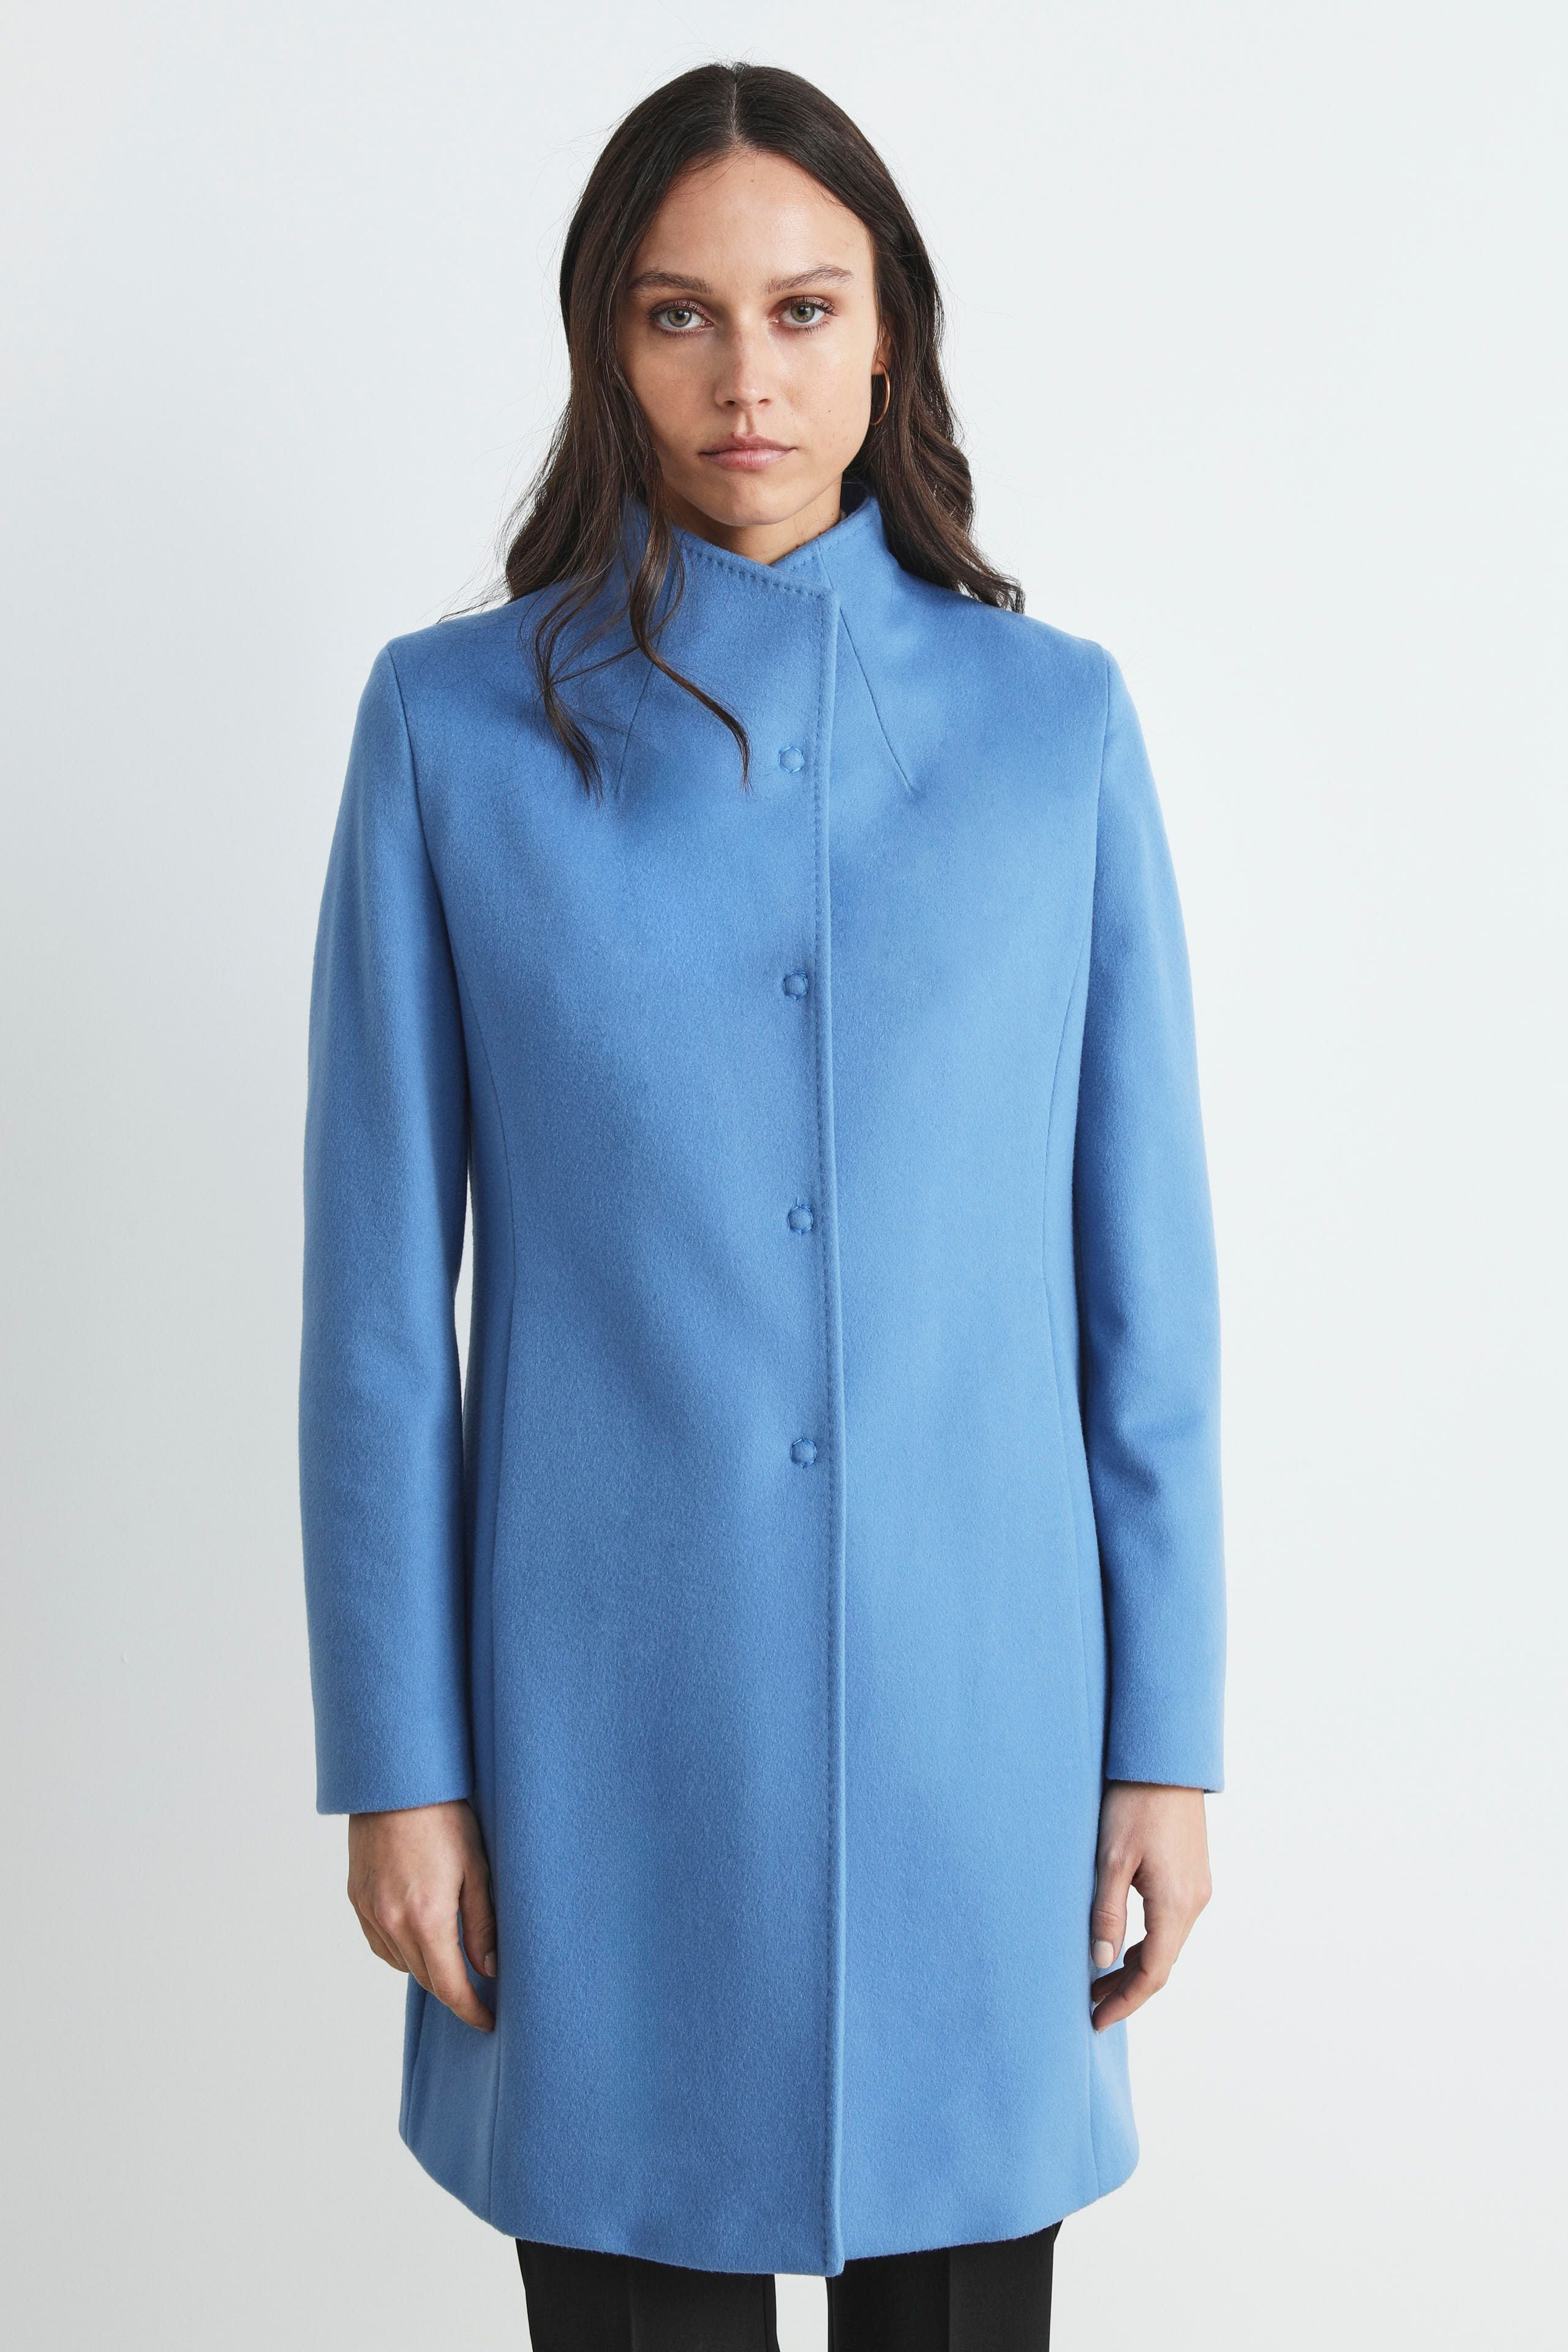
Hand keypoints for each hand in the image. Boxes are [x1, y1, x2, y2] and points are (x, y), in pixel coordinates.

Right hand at [347, 1799, 496, 2032]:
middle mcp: (392, 1922)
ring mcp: (369, 1911)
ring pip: (401, 1963)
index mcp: (426, 1918)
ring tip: (452, 1956)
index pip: (448, 1986)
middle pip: (425, 1978)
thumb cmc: (444, 1817)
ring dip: (427, 1968)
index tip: (487, 2022)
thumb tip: (487, 1968)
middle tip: (478, 1991)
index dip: (470, 2010)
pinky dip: (400, 1949)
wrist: (396, 1781)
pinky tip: (418, 1934)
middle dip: (453, 1990)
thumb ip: (482, 1924)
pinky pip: (380, 1943)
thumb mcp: (477, 1868)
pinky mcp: (356, 1898)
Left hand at [1088, 1781, 1210, 2031]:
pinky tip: (1122, 1942)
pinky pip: (1171, 1923)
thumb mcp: (1111, 1858)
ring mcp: (1197, 1888)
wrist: (1166, 1760)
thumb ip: (1107, 1912)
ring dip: (1135, 1965)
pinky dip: (1147, 1942)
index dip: (1125, 2002)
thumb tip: (1101, 1960)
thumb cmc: (1134, 1803)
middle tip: (1090, 2005)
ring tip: (1097, 1978)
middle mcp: (1194, 1902)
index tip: (1096, 2021)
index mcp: (1175, 1904)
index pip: (1152, 1973)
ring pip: (1167, 1944)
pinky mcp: (1192, 1874)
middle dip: (1126, 1989)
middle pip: (1161, 1964)